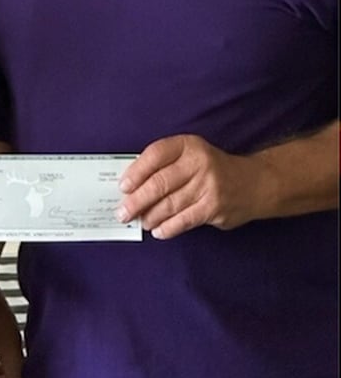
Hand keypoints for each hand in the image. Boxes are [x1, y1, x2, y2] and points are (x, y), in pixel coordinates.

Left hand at [116, 134, 259, 238]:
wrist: (255, 183)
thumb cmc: (212, 169)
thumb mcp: (191, 155)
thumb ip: (165, 165)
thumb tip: (132, 187)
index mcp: (188, 146)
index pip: (155, 155)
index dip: (136, 171)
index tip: (123, 186)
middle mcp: (199, 163)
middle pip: (159, 183)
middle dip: (137, 200)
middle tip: (124, 212)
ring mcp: (208, 186)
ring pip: (170, 204)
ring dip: (150, 216)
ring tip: (141, 221)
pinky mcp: (214, 208)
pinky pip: (184, 220)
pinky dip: (167, 228)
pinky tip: (158, 230)